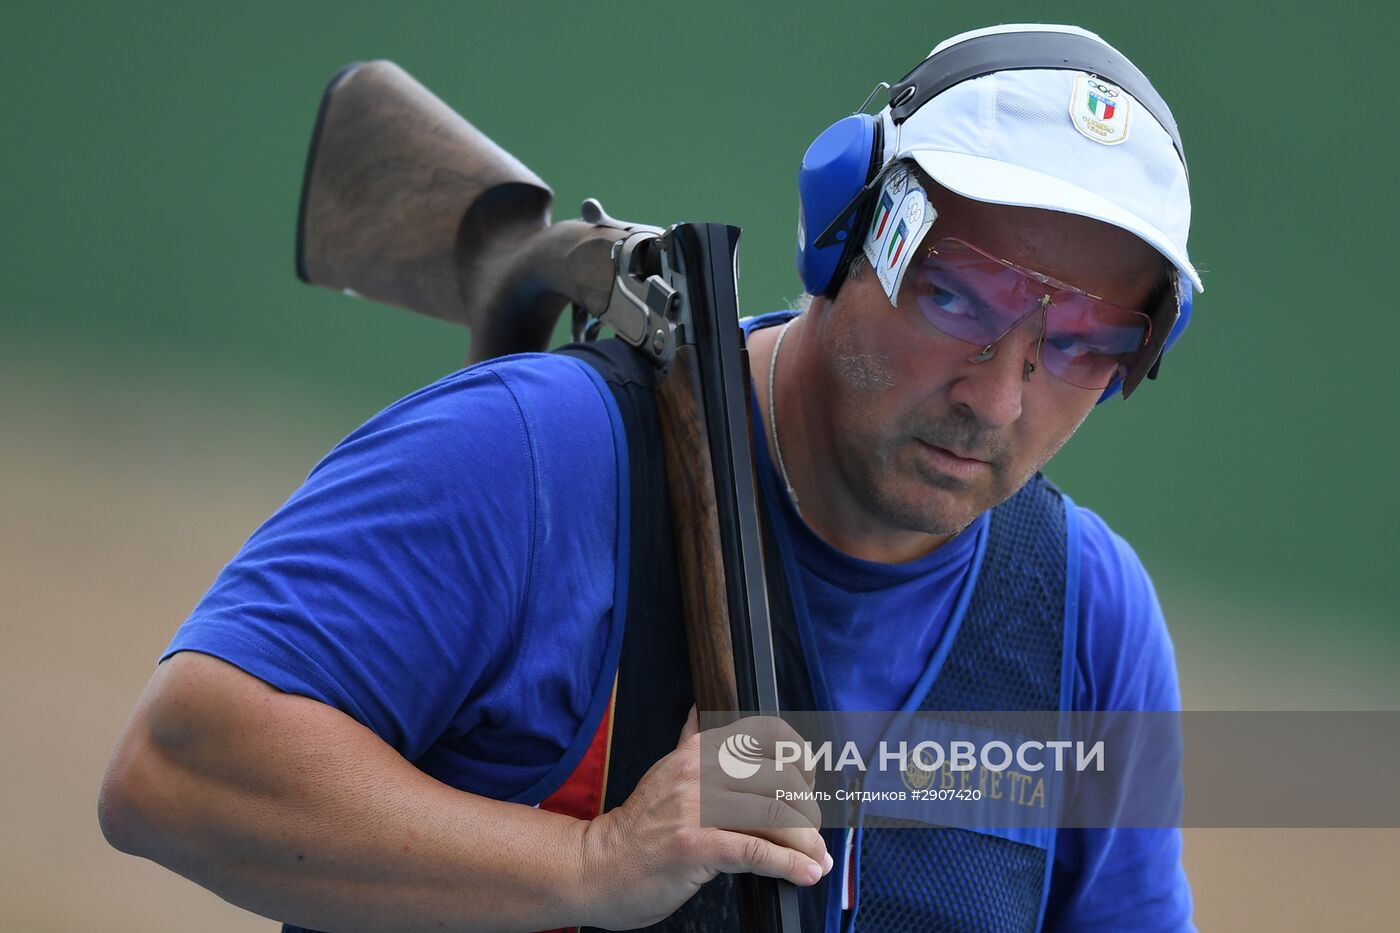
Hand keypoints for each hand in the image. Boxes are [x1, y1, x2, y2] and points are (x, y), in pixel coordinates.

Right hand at [577, 707, 831, 929]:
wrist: (598, 867)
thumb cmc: (639, 829)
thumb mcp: (665, 773)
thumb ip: (690, 743)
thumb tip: (699, 712)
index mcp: (698, 751)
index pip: (767, 734)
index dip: (800, 757)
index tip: (810, 783)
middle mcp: (700, 771)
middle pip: (781, 781)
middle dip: (808, 813)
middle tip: (815, 838)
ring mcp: (696, 807)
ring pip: (775, 816)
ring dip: (806, 844)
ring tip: (817, 861)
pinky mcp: (695, 845)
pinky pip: (756, 851)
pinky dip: (790, 865)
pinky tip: (806, 874)